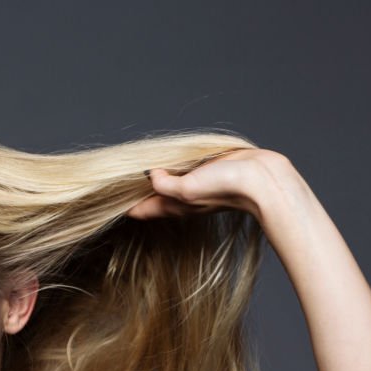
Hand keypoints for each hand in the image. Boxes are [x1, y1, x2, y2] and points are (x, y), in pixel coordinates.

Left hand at [126, 149, 291, 223]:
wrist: (262, 181)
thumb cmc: (226, 188)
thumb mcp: (188, 188)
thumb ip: (165, 184)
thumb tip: (150, 174)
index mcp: (173, 205)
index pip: (142, 210)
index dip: (125, 206)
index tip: (108, 201)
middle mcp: (182, 197)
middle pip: (152, 198)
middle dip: (136, 194)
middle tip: (116, 186)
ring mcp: (195, 185)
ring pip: (167, 184)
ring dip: (154, 179)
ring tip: (136, 173)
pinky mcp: (208, 172)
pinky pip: (184, 170)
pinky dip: (173, 167)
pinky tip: (170, 161)